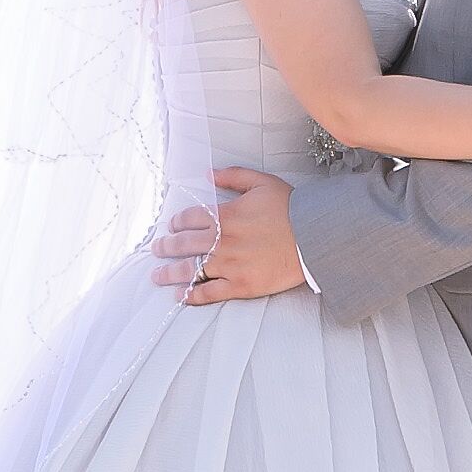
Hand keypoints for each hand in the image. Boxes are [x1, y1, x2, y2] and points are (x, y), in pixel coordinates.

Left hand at [153, 168, 306, 304]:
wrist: (314, 238)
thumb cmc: (291, 209)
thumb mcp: (262, 182)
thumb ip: (233, 176)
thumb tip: (208, 175)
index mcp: (226, 215)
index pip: (191, 218)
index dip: (177, 222)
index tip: (171, 226)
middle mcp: (222, 241)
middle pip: (184, 244)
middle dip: (166, 246)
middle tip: (156, 249)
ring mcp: (230, 265)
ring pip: (191, 270)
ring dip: (170, 273)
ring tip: (158, 276)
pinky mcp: (241, 286)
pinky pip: (210, 293)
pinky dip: (193, 295)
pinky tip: (181, 296)